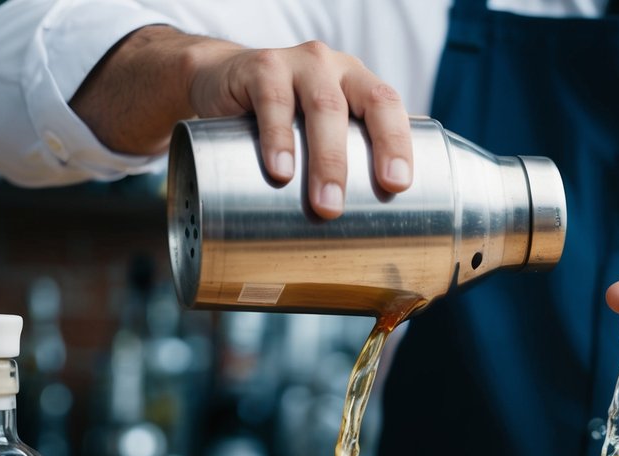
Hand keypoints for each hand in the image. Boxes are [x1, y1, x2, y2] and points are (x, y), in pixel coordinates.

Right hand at [186, 38, 412, 217]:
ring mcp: (298, 64)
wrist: (220, 81)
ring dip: (324, 160)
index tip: (398, 185)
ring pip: (321, 108)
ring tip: (322, 203)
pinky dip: (278, 138)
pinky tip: (280, 170)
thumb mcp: (318, 130)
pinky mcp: (260, 67)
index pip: (387, 106)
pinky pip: (273, 101)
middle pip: (355, 109)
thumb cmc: (284, 117)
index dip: (397, 142)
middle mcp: (333, 68)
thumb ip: (342, 159)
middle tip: (347, 207)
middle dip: (355, 163)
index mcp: (358, 83)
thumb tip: (367, 228)